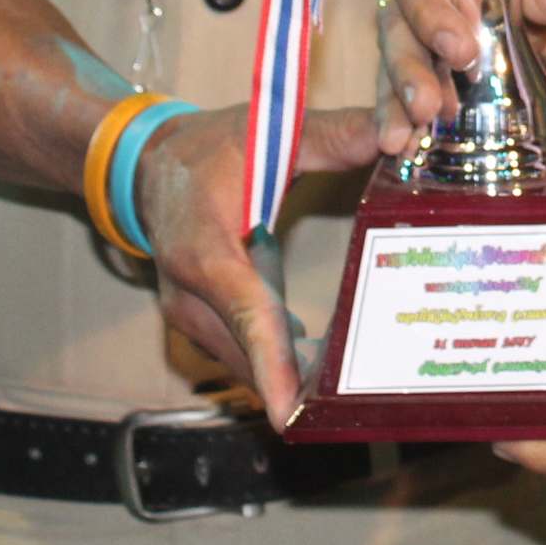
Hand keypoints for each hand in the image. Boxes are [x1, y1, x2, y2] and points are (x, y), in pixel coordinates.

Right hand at [132, 102, 384, 425]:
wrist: (148, 166)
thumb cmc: (210, 149)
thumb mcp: (270, 131)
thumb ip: (336, 136)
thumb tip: (397, 138)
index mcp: (202, 249)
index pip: (245, 312)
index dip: (271, 363)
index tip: (290, 413)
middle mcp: (187, 295)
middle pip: (250, 352)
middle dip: (298, 383)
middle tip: (356, 401)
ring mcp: (187, 317)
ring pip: (245, 361)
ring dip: (289, 377)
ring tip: (346, 393)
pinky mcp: (197, 325)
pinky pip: (240, 354)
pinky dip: (275, 363)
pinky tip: (319, 371)